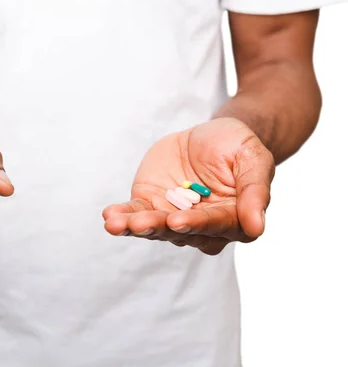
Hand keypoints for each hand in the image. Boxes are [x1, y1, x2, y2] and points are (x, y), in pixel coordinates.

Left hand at [103, 118, 274, 254]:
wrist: (209, 136)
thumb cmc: (236, 146)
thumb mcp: (253, 158)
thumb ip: (255, 191)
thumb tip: (257, 227)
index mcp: (234, 219)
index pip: (216, 224)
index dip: (196, 223)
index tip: (178, 221)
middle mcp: (203, 227)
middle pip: (180, 231)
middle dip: (158, 227)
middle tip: (140, 224)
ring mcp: (175, 218)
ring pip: (155, 226)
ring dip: (135, 226)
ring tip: (115, 223)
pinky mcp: (152, 205)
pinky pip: (136, 212)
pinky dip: (122, 216)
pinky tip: (110, 216)